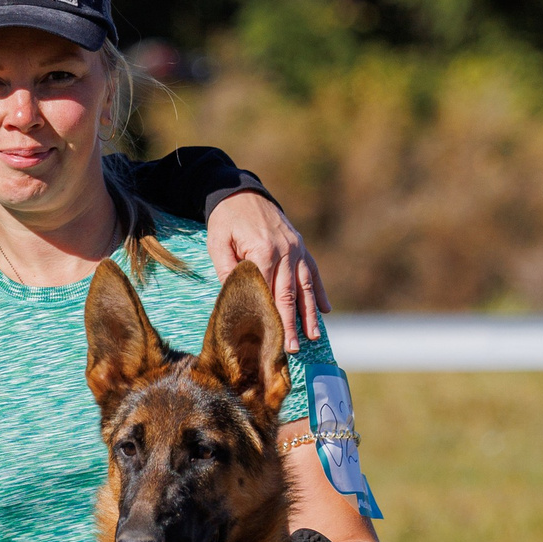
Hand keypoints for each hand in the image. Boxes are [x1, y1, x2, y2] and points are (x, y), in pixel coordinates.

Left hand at [204, 191, 326, 350]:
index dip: (271, 317)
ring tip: (313, 336)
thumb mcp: (217, 243)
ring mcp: (296, 249)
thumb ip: (227, 270)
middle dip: (292, 323)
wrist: (242, 193)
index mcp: (263, 252)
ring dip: (310, 313)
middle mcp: (285, 251)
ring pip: (305, 286)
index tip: (272, 339)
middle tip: (293, 348)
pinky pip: (312, 272)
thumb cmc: (225, 220)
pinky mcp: (300, 247)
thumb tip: (235, 298)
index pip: (268, 292)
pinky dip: (319, 292)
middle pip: (289, 294)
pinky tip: (325, 309)